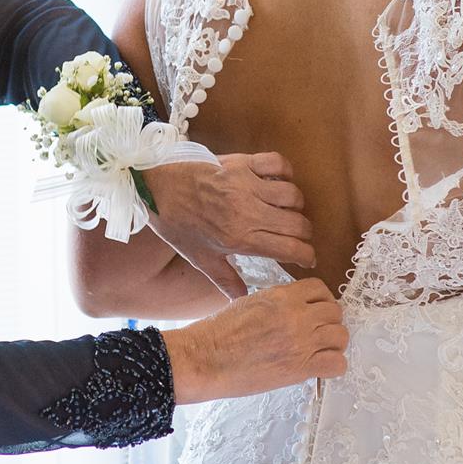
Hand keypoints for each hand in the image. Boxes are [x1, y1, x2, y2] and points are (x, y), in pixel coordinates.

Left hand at [139, 153, 315, 297]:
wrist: (155, 187)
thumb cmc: (177, 224)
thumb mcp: (199, 258)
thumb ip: (225, 280)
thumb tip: (242, 300)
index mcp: (240, 238)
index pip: (291, 249)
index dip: (306, 256)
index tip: (307, 258)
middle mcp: (248, 212)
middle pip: (298, 224)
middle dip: (304, 234)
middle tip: (298, 237)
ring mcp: (247, 184)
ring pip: (293, 195)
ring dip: (295, 205)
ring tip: (287, 210)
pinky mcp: (242, 162)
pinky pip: (278, 163)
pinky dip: (286, 171)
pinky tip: (278, 181)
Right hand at [163, 278, 346, 403]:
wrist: (205, 358)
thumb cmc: (218, 333)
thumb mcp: (249, 303)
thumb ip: (277, 303)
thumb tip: (293, 308)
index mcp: (282, 296)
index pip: (320, 289)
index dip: (321, 300)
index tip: (316, 311)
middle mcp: (296, 315)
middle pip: (335, 312)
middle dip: (329, 322)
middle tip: (318, 333)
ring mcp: (301, 341)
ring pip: (340, 336)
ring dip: (333, 343)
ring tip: (320, 351)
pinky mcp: (300, 367)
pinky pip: (337, 364)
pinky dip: (333, 366)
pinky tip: (319, 367)